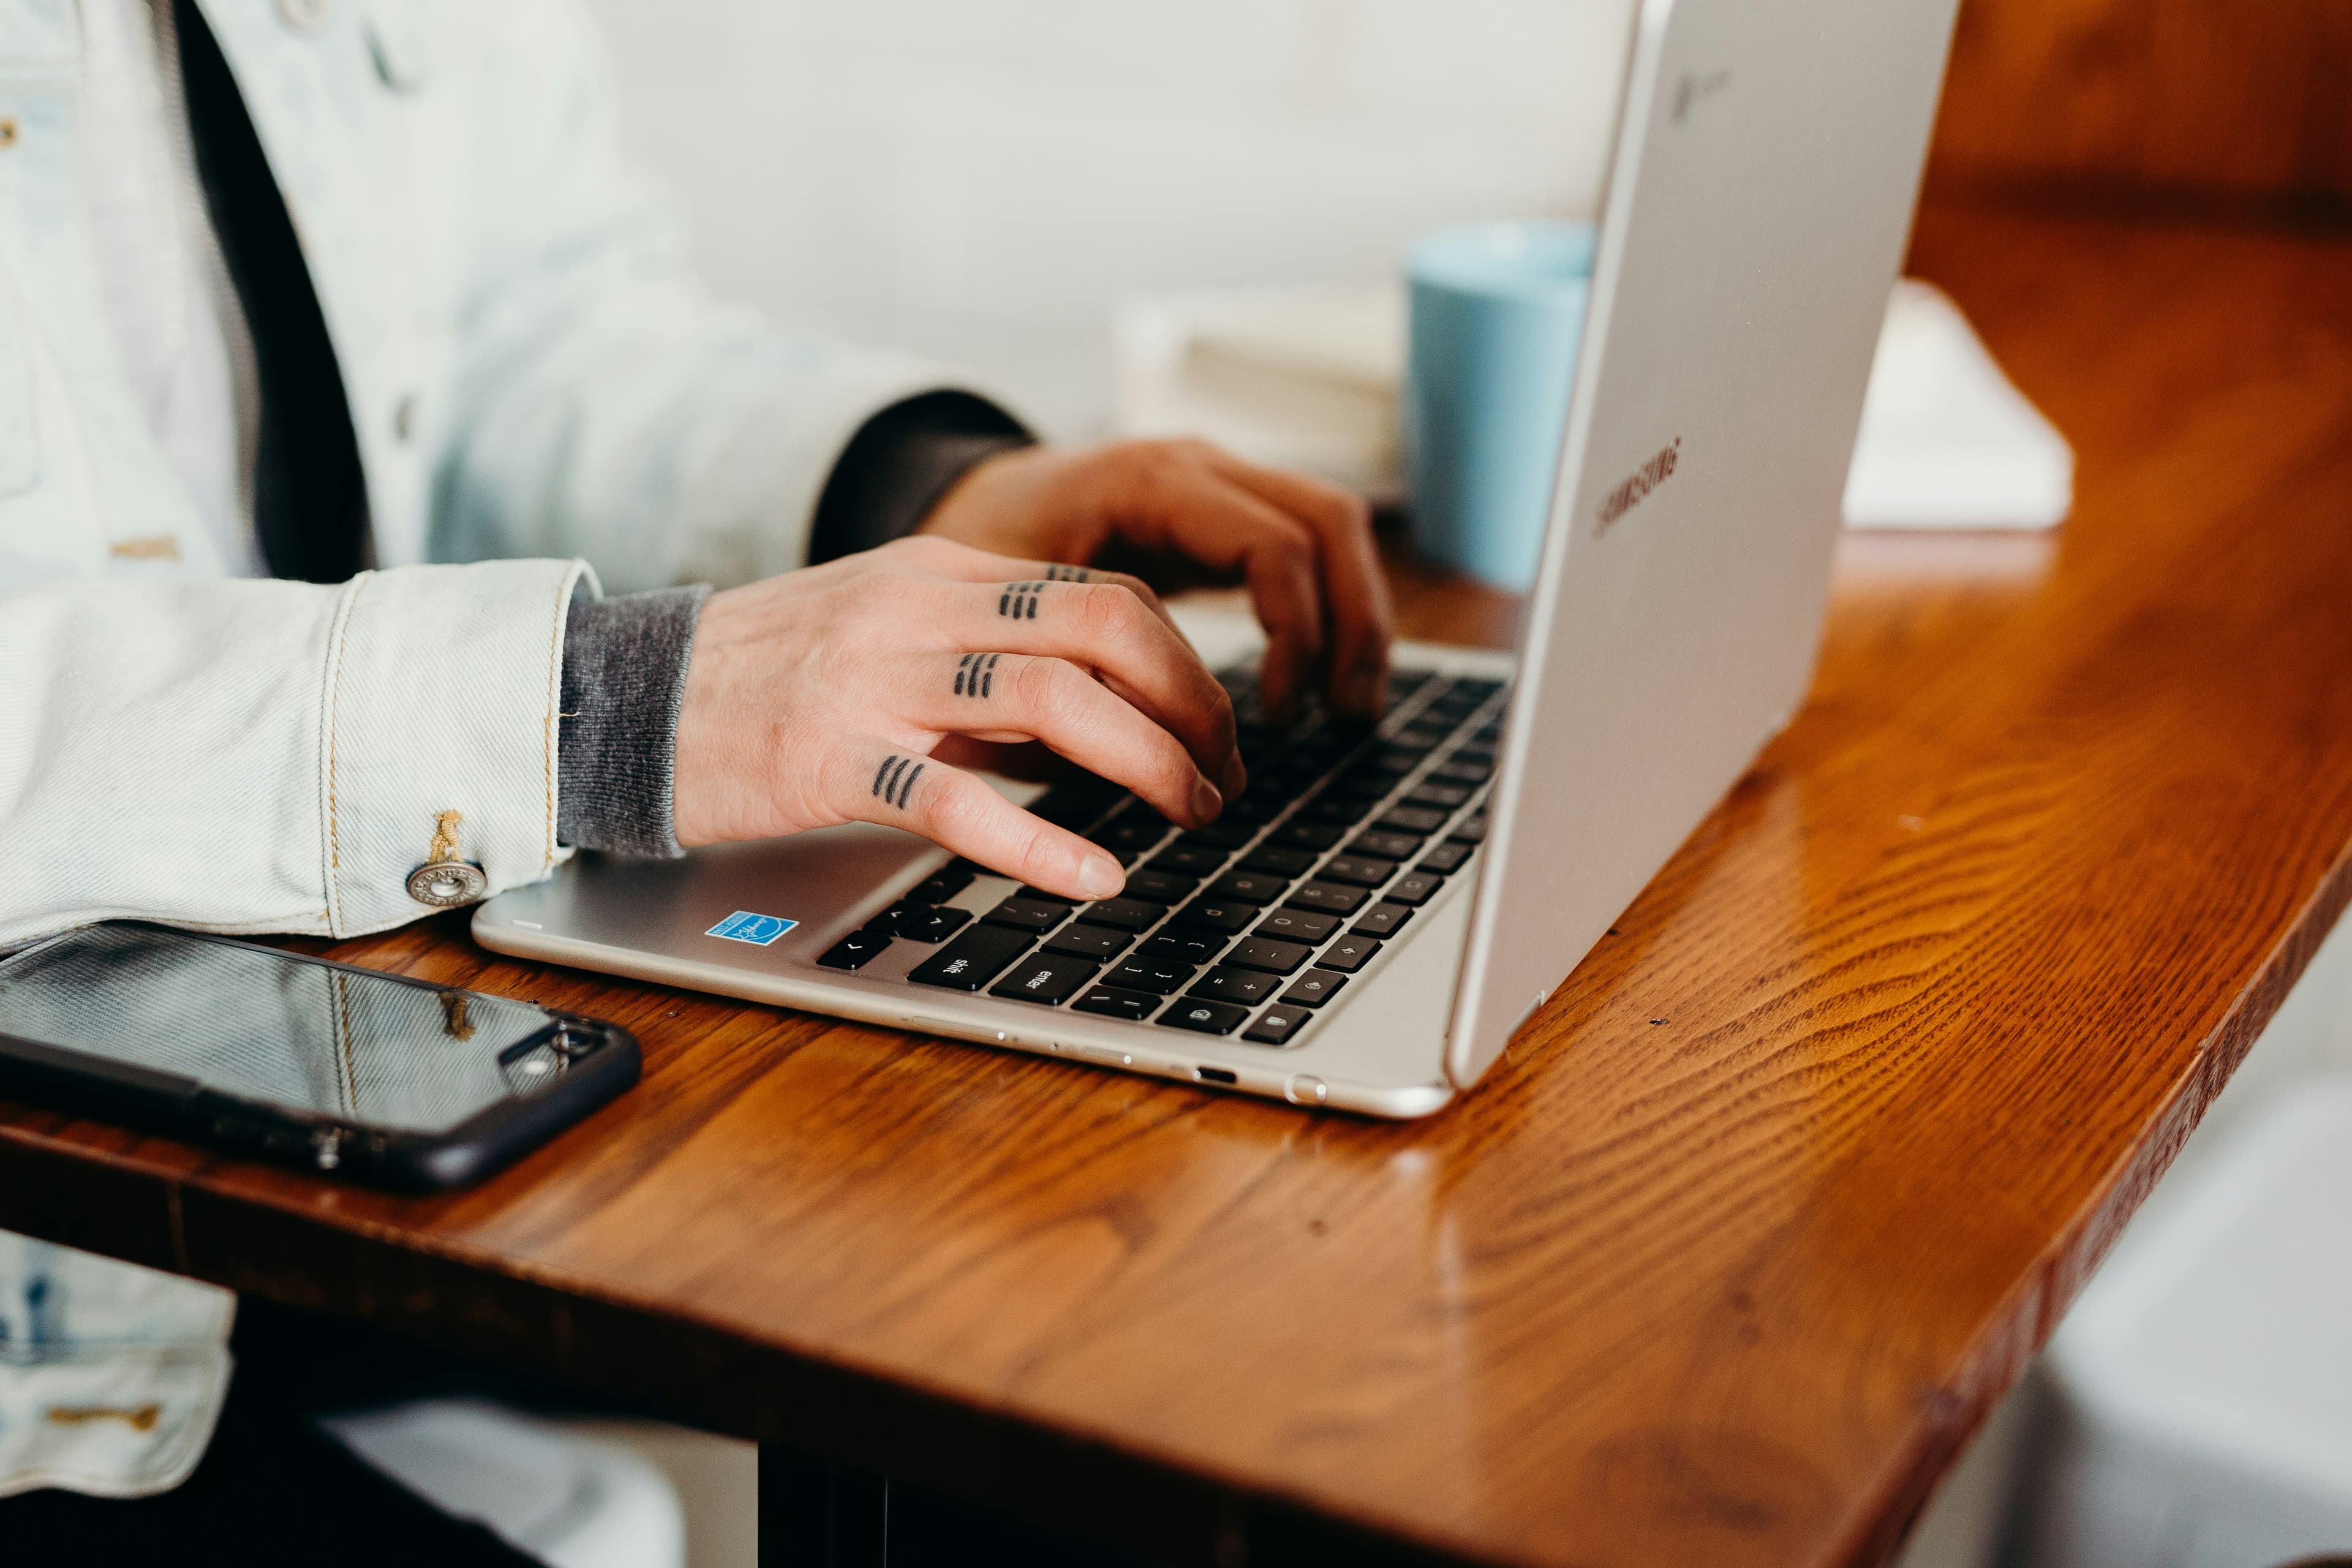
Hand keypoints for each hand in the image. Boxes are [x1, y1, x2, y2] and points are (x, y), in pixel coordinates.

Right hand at [671, 536, 1243, 900]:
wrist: (620, 695)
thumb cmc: (764, 678)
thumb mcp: (888, 637)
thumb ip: (985, 667)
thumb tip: (1097, 727)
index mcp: (942, 572)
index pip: (1102, 595)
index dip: (1184, 662)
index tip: (1218, 727)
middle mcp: (919, 608)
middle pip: (1104, 631)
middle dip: (1193, 704)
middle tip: (1227, 775)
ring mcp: (873, 677)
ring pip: (1052, 699)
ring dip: (1148, 763)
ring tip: (1191, 816)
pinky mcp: (827, 756)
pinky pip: (955, 798)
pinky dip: (1040, 843)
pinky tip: (1093, 876)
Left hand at [917, 438, 1394, 722]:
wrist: (958, 504)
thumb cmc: (971, 550)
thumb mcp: (1014, 611)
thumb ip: (1080, 670)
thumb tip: (1147, 760)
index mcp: (1150, 481)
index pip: (1273, 546)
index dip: (1295, 636)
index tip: (1274, 719)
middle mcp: (1197, 467)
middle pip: (1329, 522)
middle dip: (1353, 624)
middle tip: (1348, 717)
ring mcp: (1216, 482)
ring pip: (1331, 527)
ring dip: (1356, 616)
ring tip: (1352, 709)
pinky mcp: (1221, 514)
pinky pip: (1305, 544)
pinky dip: (1328, 609)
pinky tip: (1323, 679)